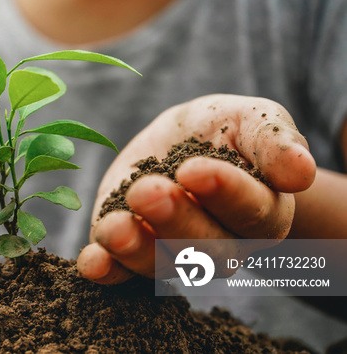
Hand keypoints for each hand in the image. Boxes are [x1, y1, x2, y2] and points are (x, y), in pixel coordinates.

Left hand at [77, 94, 316, 283]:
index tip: (193, 169)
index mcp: (261, 210)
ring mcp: (174, 252)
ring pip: (163, 264)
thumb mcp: (247, 118)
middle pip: (207, 247)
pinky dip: (107, 271)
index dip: (224, 193)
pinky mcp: (132, 252)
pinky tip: (92, 263)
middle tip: (147, 192)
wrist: (175, 140)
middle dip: (175, 221)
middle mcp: (222, 242)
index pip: (252, 212)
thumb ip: (272, 140)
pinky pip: (122, 273)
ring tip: (114, 229)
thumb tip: (300, 172)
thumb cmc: (219, 130)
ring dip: (137, 250)